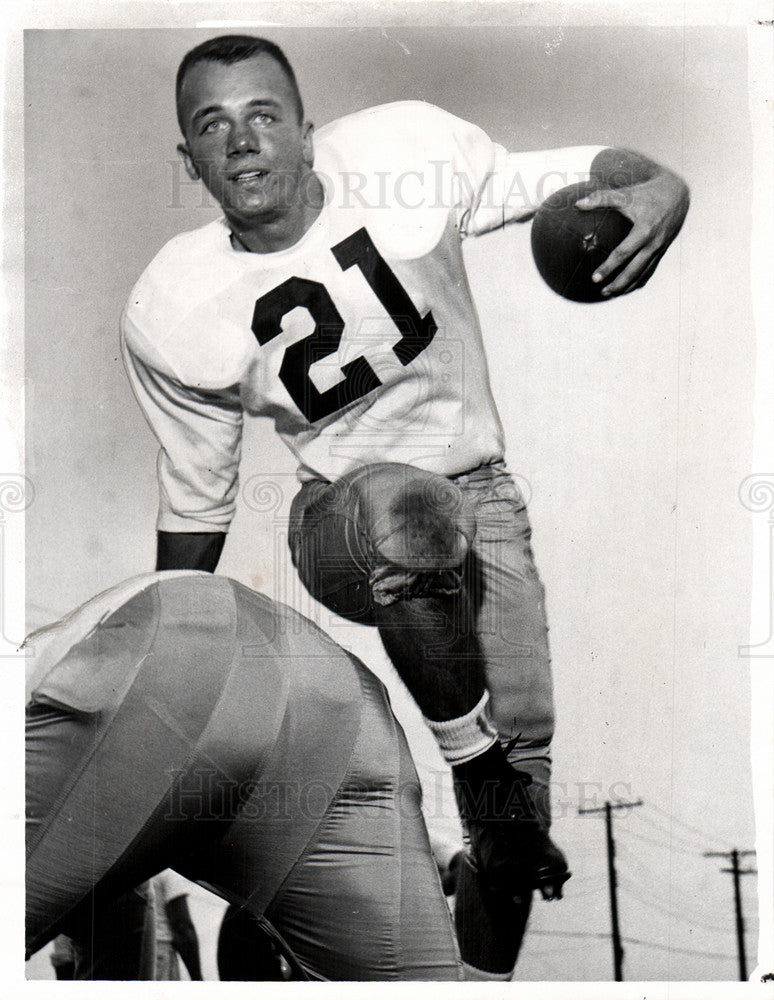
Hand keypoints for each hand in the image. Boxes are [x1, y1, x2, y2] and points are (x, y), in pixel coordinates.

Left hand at [576, 166, 689, 297]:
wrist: (676, 194)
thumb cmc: (647, 194)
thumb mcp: (626, 194)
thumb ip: (602, 198)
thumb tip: (578, 204)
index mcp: (645, 230)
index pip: (624, 253)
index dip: (609, 267)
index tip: (595, 278)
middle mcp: (654, 243)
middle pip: (635, 270)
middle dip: (618, 283)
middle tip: (602, 291)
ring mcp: (659, 249)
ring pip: (643, 274)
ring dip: (627, 286)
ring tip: (610, 293)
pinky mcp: (662, 251)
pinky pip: (650, 270)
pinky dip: (638, 281)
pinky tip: (626, 287)